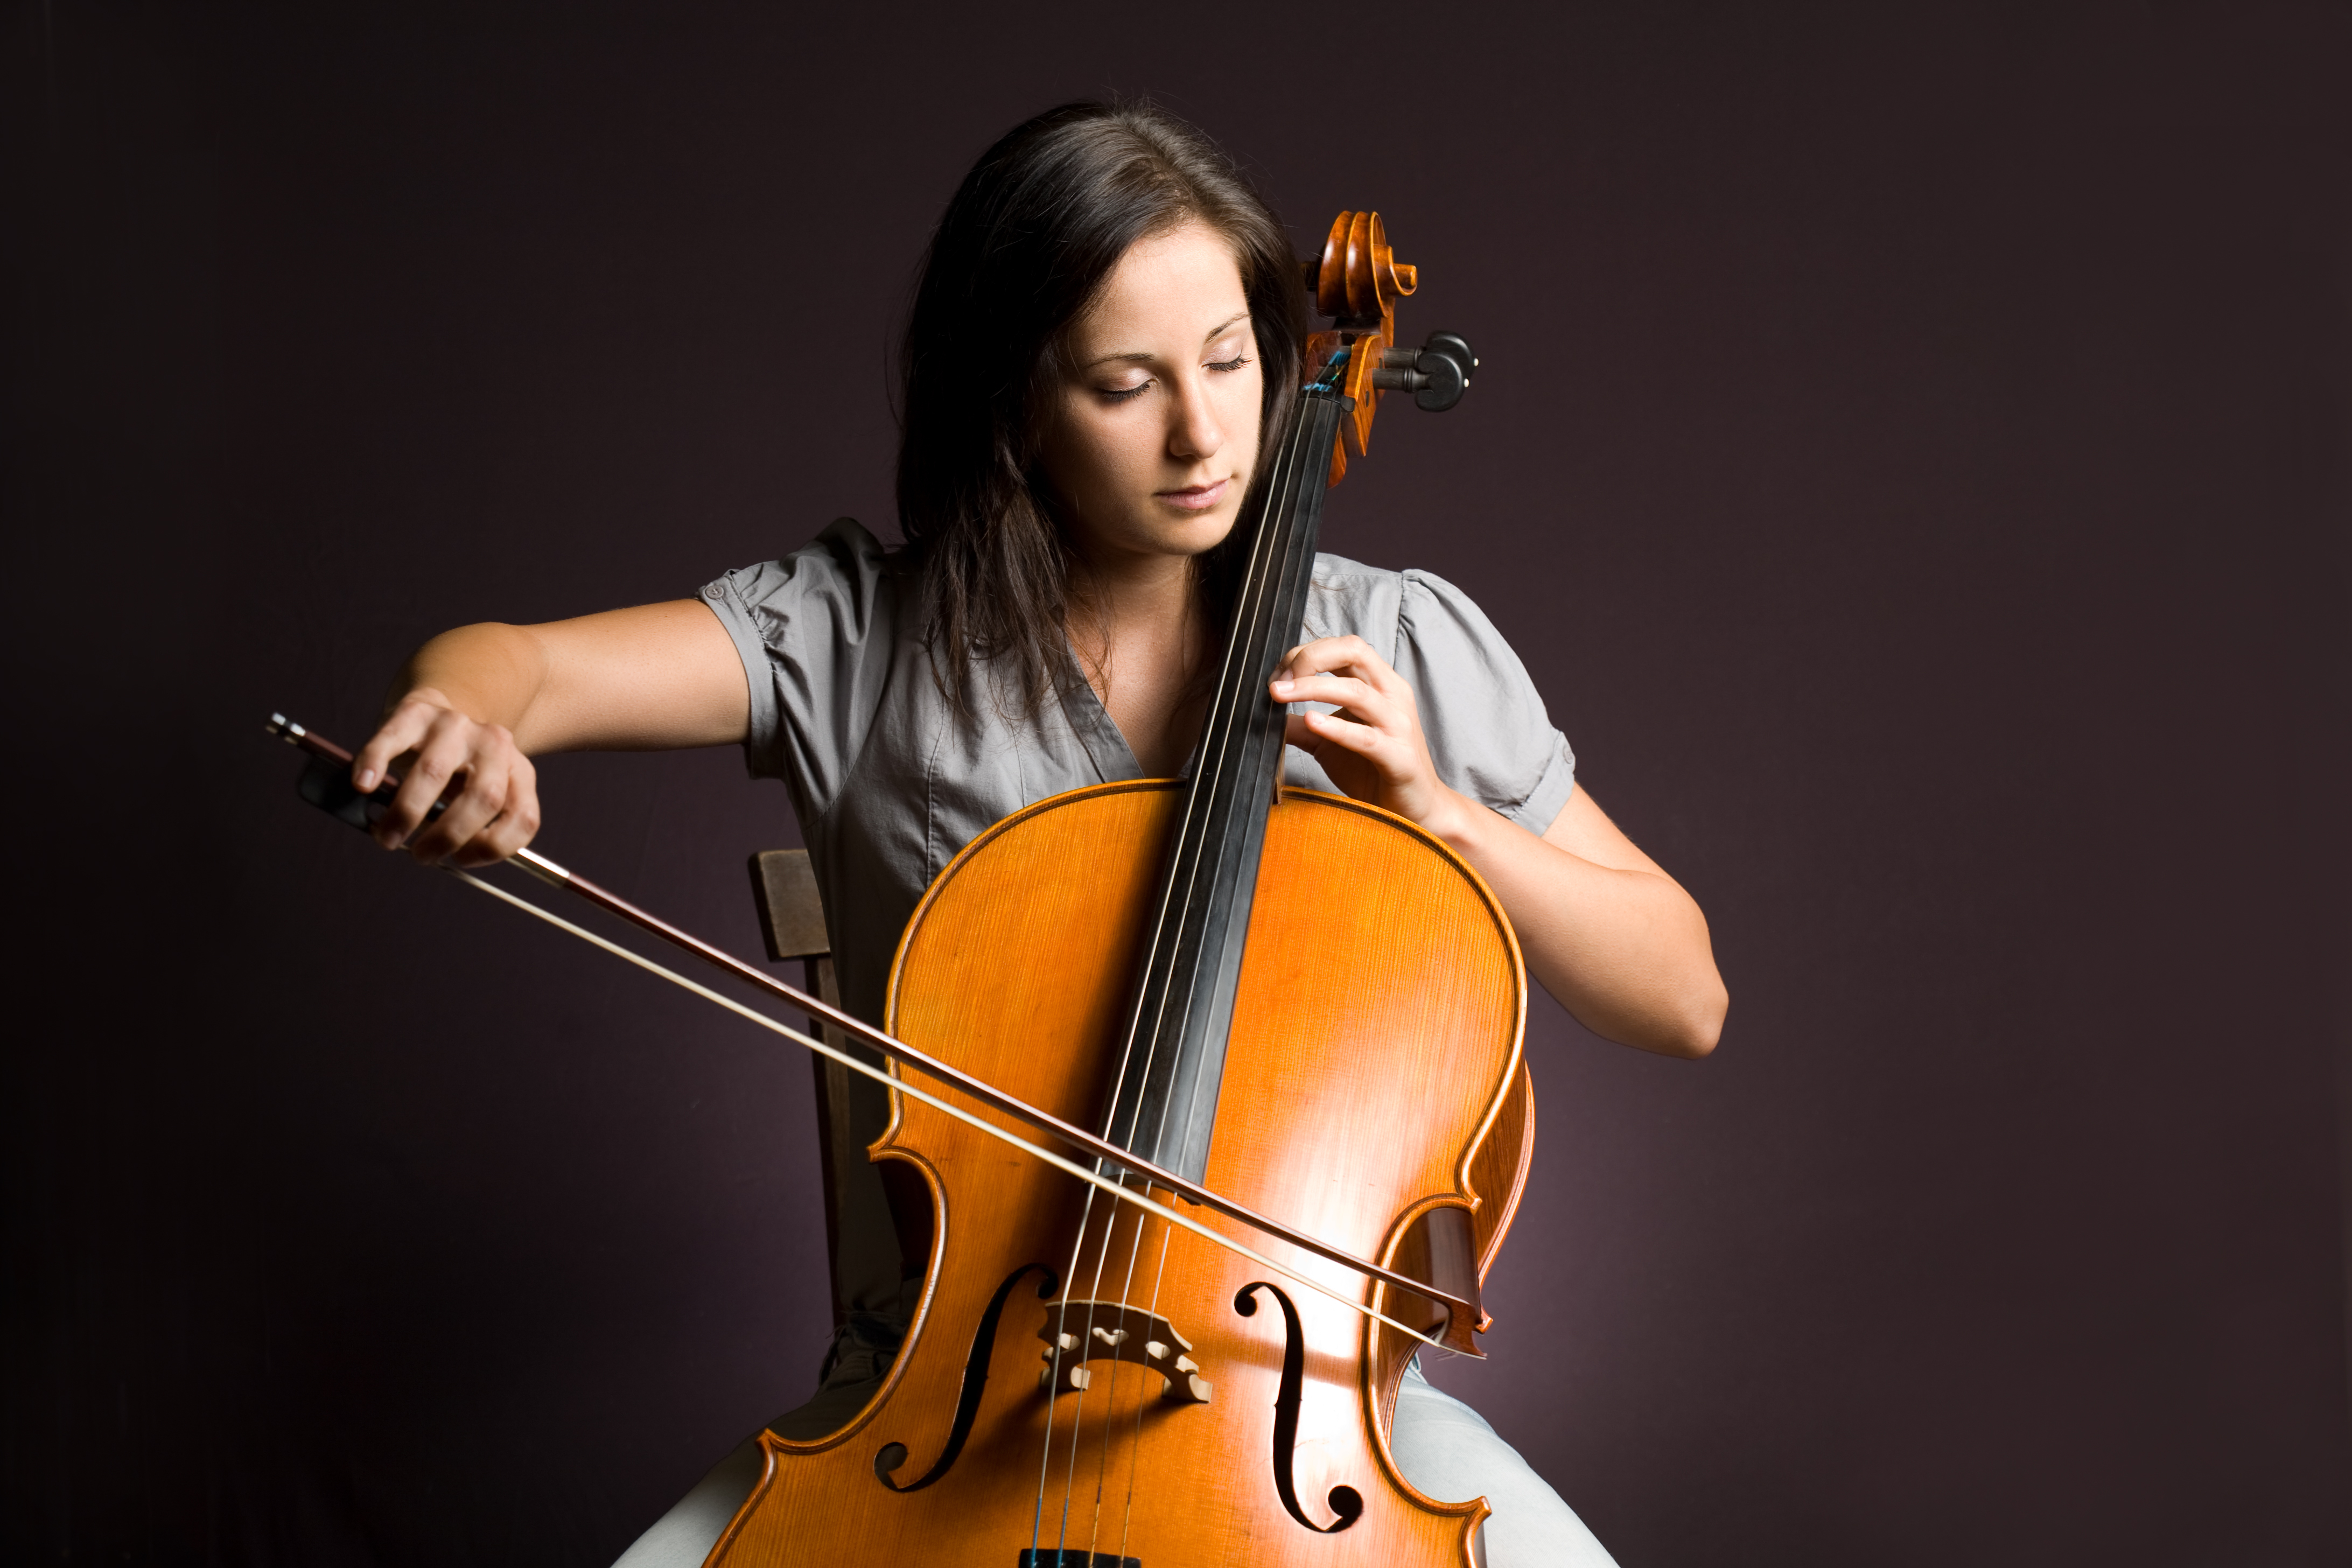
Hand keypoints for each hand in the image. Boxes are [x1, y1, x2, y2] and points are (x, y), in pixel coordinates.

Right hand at [350, 687, 541, 865]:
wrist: (439, 716)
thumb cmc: (456, 772)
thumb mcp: (478, 797)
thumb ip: (472, 827)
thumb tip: (440, 855)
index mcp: (518, 771)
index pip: (522, 816)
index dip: (495, 848)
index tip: (461, 860)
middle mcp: (494, 744)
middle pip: (483, 798)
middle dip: (448, 836)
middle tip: (420, 855)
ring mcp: (456, 725)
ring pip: (435, 772)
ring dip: (407, 812)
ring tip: (387, 837)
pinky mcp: (416, 712)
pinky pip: (392, 740)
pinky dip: (375, 764)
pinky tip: (364, 786)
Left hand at [1269, 636, 1468, 839]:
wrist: (1415, 810)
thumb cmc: (1374, 771)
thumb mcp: (1329, 744)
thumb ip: (1300, 728)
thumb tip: (1265, 718)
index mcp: (1379, 684)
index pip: (1341, 648)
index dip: (1304, 655)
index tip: (1277, 676)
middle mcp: (1392, 695)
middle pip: (1353, 652)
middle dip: (1310, 657)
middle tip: (1278, 680)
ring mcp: (1398, 725)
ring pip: (1355, 691)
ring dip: (1312, 687)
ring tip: (1280, 694)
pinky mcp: (1398, 757)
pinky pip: (1365, 738)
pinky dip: (1336, 727)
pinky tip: (1312, 722)